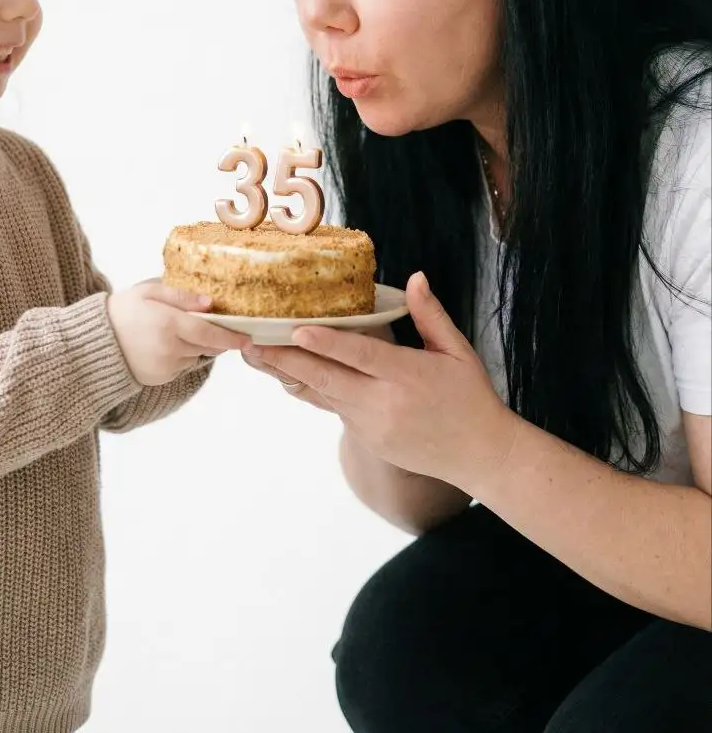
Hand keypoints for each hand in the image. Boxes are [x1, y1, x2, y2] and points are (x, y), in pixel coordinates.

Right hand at [107, 280, 248, 385]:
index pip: (209, 332)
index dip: (231, 337)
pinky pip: (181, 366)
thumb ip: (180, 295)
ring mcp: (165, 367)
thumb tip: (210, 303)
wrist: (94, 343)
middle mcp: (170, 349)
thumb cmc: (123, 310)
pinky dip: (180, 356)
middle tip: (215, 325)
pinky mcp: (160, 378)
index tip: (248, 339)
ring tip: (172, 330)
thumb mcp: (148, 291)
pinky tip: (162, 344)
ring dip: (194, 345)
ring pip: (194, 356)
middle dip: (214, 337)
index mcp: (168, 324)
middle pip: (206, 345)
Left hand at [243, 272, 518, 492]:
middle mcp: (385, 403)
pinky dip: (309, 392)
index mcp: (409, 376)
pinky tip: (285, 377)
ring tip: (255, 356)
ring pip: (323, 394)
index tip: (295, 329)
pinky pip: (333, 409)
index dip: (326, 343)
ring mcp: (373, 425)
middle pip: (327, 378)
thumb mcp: (458, 352)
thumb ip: (430, 315)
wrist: (480, 455)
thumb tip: (414, 278)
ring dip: (287, 374)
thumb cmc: (471, 397)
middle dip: (285, 359)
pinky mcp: (367, 439)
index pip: (361, 356)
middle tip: (251, 342)